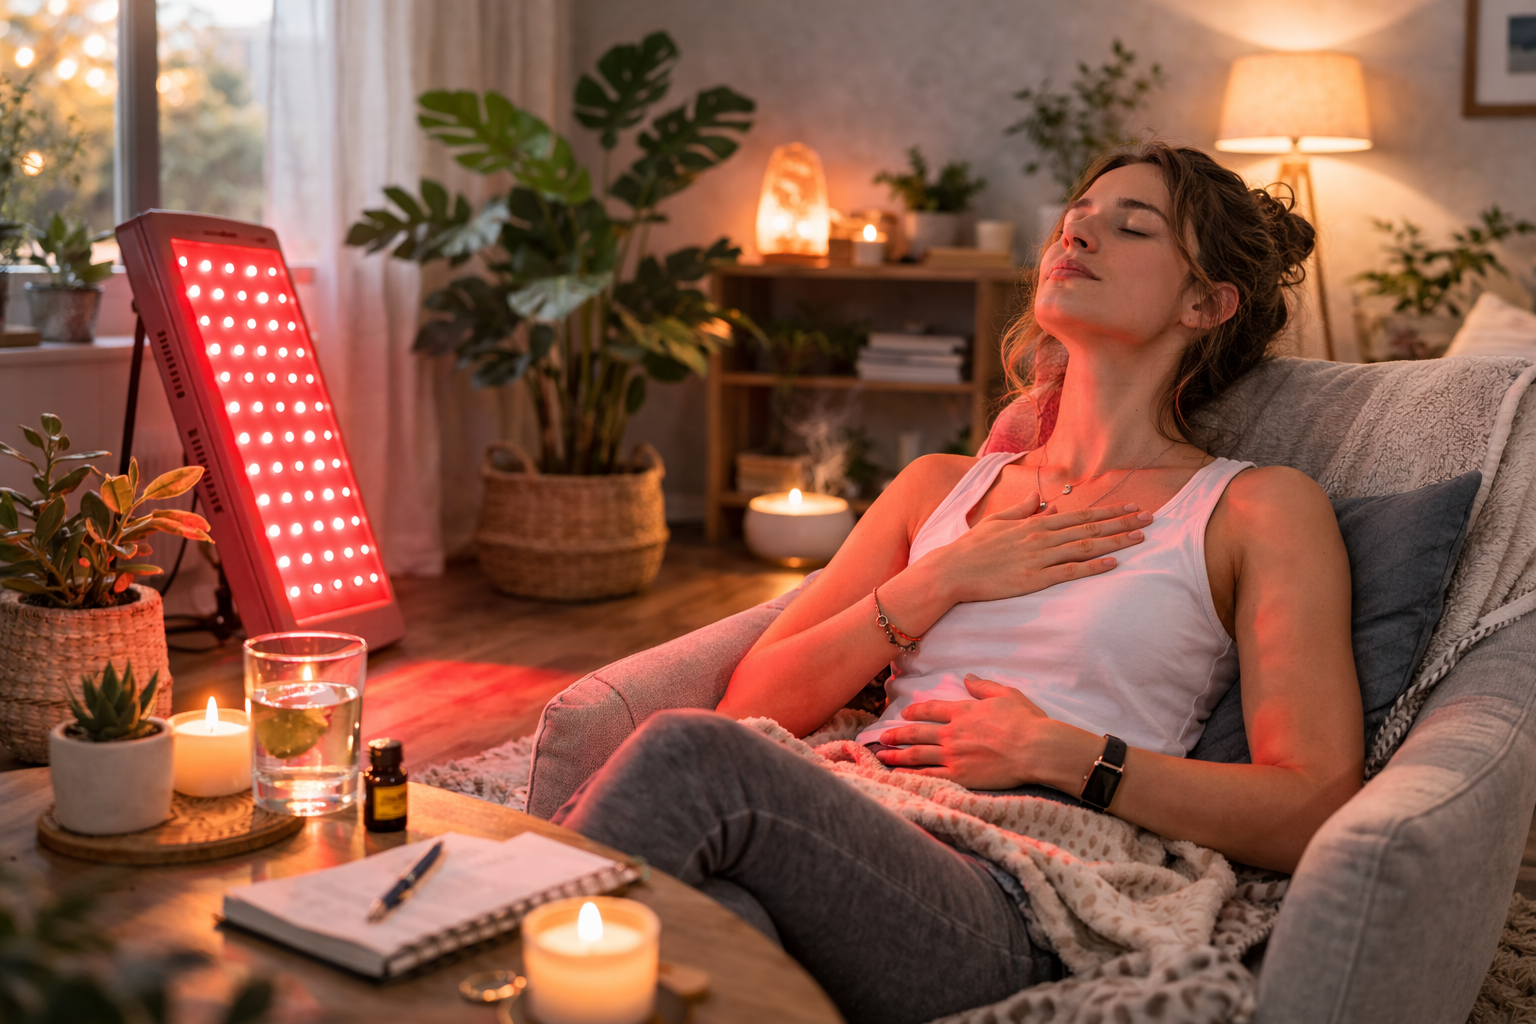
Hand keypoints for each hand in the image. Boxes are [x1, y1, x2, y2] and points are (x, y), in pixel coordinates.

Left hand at [873, 675, 1074, 789]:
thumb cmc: (1026, 721)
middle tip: (882, 736)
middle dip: (897, 734)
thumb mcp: (1006, 695)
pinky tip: (900, 774)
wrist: (1035, 749)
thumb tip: (968, 678)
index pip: (931, 709)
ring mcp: (954, 755)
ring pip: (917, 754)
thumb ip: (983, 686)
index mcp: (963, 712)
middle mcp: (952, 733)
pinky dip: (912, 774)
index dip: (915, 711)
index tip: (904, 714)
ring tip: (882, 755)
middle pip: (917, 733)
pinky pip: (929, 775)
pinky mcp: (960, 775)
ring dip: (897, 754)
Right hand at [919, 495, 1152, 604]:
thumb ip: (1022, 509)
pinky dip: (1093, 567)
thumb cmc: (972, 548)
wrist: (952, 570)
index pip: (1079, 515)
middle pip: (1089, 528)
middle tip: (1150, 518)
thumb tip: (1042, 500)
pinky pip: (1069, 571)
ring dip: (1115, 542)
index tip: (1131, 507)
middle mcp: (1041, 537)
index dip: (1108, 511)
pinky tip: (1113, 564)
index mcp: (1034, 523)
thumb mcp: (997, 522)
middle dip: (1122, 522)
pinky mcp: (1034, 579)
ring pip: (1085, 547)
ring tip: (1141, 538)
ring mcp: (1038, 558)